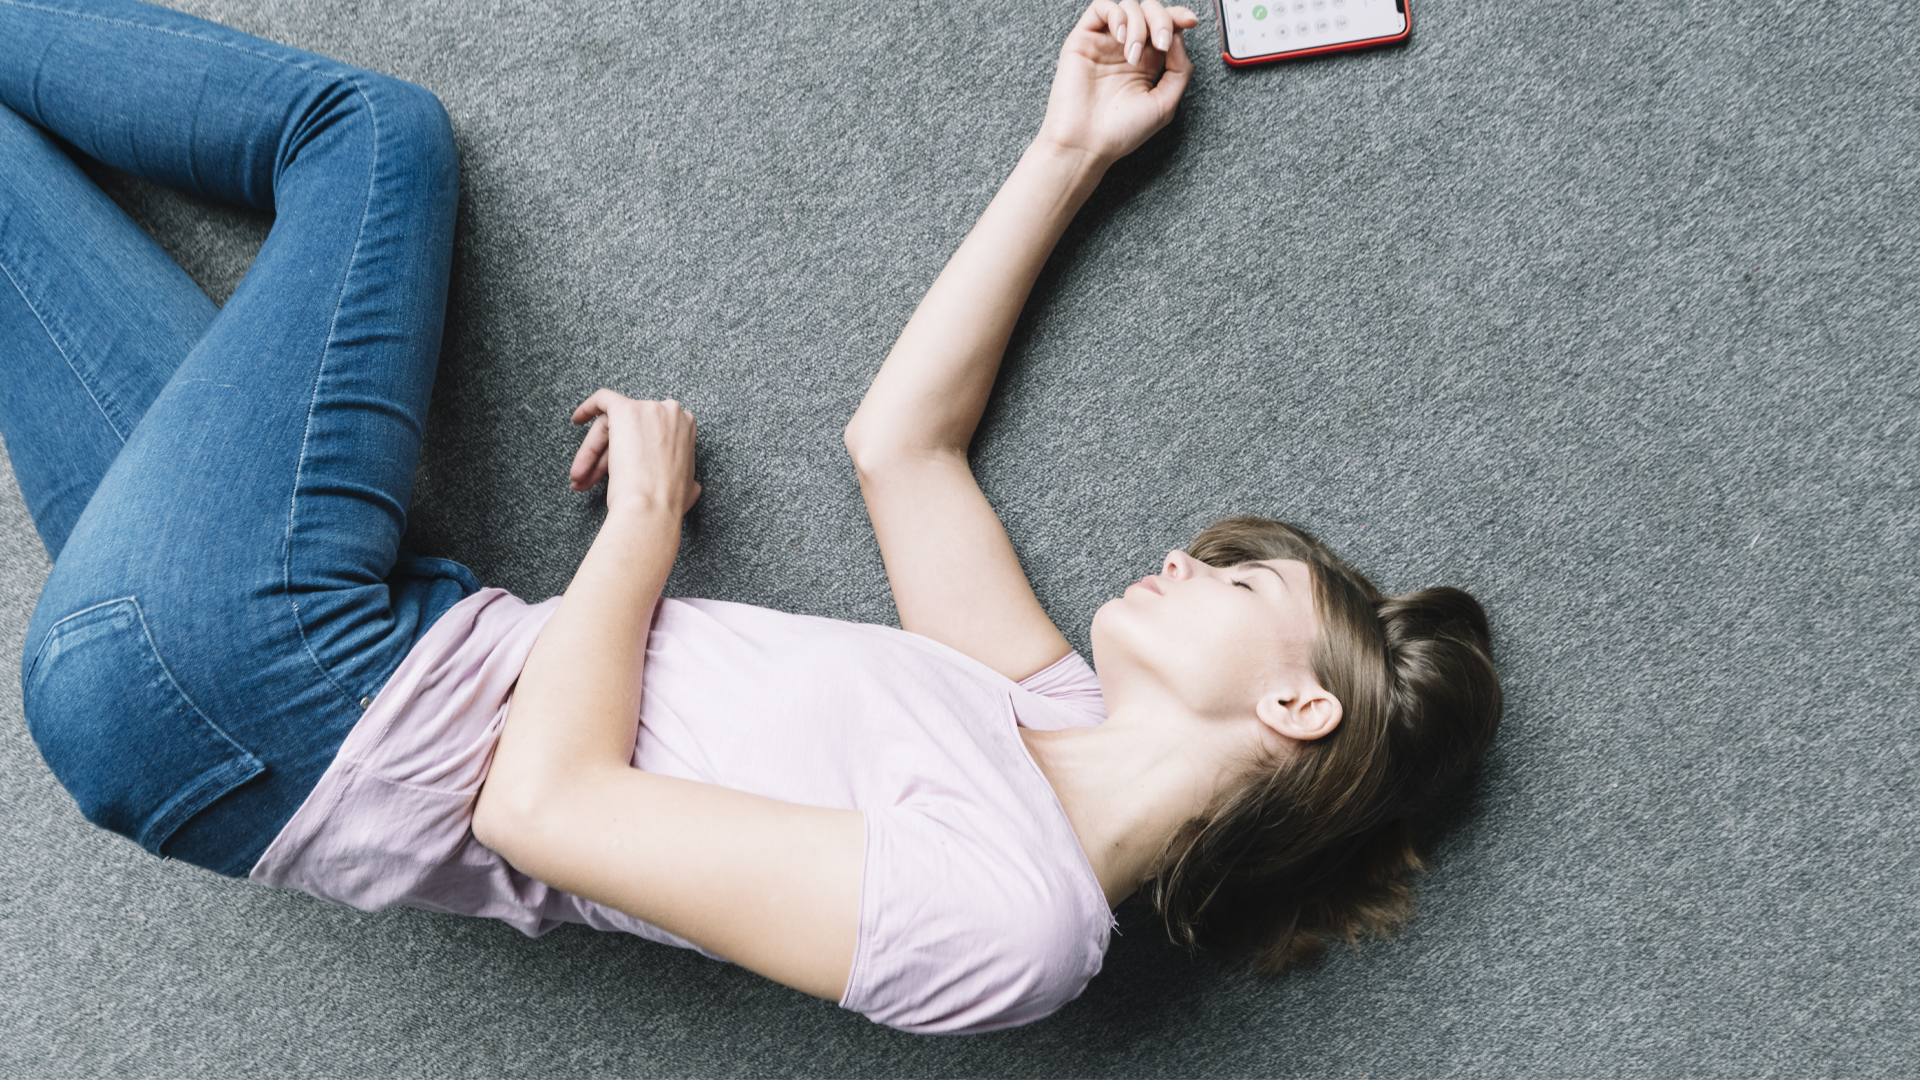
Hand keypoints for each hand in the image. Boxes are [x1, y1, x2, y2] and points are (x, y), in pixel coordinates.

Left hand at [568, 389, 701, 517]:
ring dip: (592, 451)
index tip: (616, 470)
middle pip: (629, 429)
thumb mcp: (689, 486)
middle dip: (606, 456)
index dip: (630, 453)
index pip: (650, 435)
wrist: (651, 506)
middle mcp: (671, 412)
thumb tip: (686, 483)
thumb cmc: (666, 502)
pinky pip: (603, 399)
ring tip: (579, 477)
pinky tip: (578, 419)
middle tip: (589, 477)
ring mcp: (649, 409)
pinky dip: (589, 407)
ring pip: (612, 423)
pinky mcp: (626, 409)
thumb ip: (685, 475)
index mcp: (686, 427)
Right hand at [1037, 0, 1197, 167]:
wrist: (1087, 144)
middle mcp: (1127, 49)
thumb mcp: (1165, 104)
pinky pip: (1101, 7)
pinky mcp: (1083, 40)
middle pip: (1150, 10)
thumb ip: (1180, 69)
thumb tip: (1179, 36)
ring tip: (1133, 55)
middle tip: (1161, 44)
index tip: (1190, 22)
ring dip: (1139, 24)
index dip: (1178, 17)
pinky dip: (1116, 14)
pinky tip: (1120, 36)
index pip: (1166, 26)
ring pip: (1129, 6)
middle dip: (1161, 20)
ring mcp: (1105, 43)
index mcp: (1148, 63)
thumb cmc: (1121, 132)